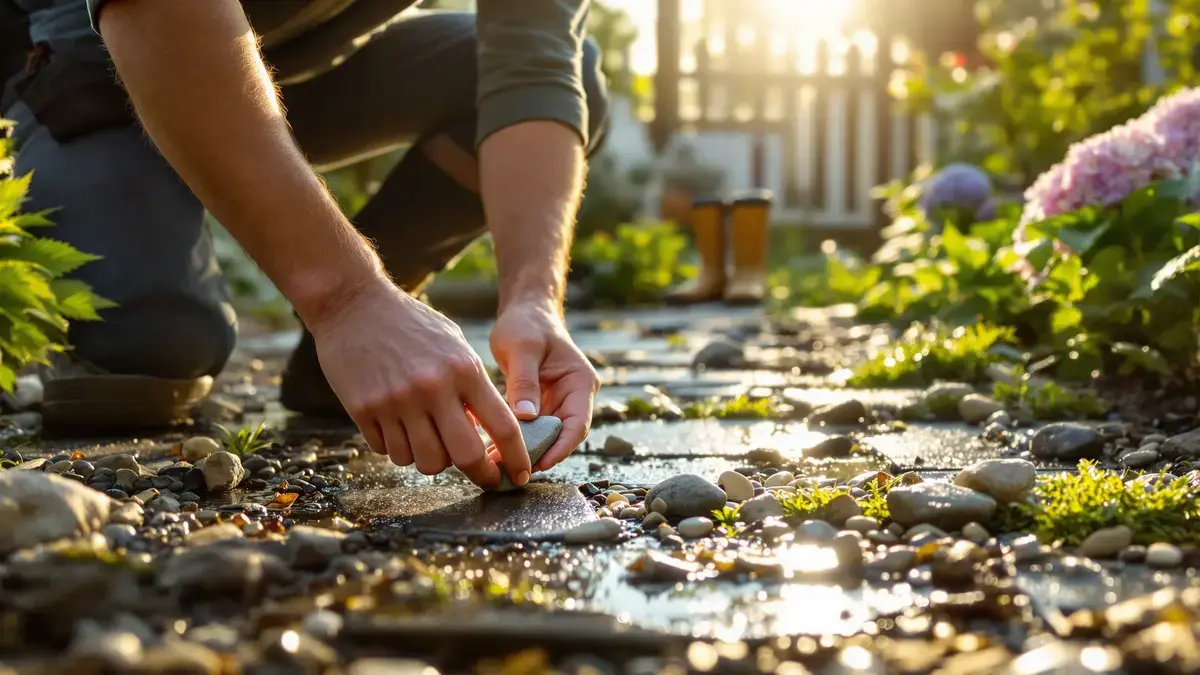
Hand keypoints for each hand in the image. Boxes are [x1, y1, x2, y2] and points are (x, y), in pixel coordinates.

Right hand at [307, 279, 528, 487]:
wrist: (353, 304)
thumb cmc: (411, 323)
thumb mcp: (454, 345)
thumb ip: (472, 386)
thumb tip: (485, 431)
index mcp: (463, 369)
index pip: (503, 426)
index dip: (517, 458)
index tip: (520, 475)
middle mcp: (432, 388)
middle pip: (465, 456)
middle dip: (481, 474)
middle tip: (484, 476)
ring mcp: (395, 401)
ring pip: (424, 462)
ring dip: (433, 460)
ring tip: (430, 439)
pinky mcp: (364, 410)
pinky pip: (388, 451)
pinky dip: (397, 448)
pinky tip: (397, 427)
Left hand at [490, 301, 598, 471]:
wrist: (523, 311)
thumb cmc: (526, 324)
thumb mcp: (522, 348)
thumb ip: (524, 381)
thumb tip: (526, 417)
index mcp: (580, 382)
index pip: (577, 424)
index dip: (560, 448)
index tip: (539, 463)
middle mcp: (573, 396)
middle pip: (560, 436)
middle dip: (537, 454)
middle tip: (508, 469)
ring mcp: (557, 402)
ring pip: (544, 436)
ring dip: (524, 450)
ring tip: (496, 464)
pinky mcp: (539, 404)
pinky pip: (530, 428)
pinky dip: (515, 439)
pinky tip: (492, 448)